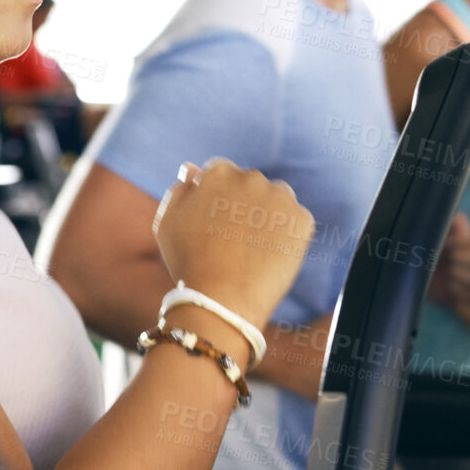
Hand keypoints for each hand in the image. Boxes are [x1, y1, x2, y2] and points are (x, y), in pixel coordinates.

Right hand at [153, 158, 313, 330]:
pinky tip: (270, 256)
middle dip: (244, 205)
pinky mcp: (302, 220)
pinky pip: (296, 222)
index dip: (217, 200)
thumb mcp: (168, 222)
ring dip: (269, 215)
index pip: (221, 173)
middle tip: (233, 241)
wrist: (222, 300)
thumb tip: (192, 169)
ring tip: (253, 249)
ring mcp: (280, 198)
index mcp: (218, 172)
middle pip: (250, 185)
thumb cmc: (189, 263)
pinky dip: (288, 236)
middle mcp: (251, 177)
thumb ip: (180, 190)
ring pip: (277, 200)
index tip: (215, 224)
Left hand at [427, 214, 469, 305]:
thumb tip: (457, 220)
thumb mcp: (431, 235)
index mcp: (468, 243)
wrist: (416, 274)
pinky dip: (462, 291)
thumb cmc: (425, 249)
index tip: (448, 244)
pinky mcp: (468, 293)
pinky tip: (450, 286)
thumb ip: (444, 225)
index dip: (466, 242)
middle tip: (450, 260)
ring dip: (464, 277)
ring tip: (450, 274)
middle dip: (466, 260)